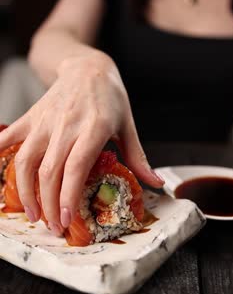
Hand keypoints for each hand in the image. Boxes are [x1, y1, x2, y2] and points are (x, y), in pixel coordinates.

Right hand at [0, 52, 163, 234]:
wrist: (87, 67)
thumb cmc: (111, 97)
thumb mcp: (128, 125)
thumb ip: (138, 157)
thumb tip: (156, 183)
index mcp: (94, 128)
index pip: (76, 167)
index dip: (68, 196)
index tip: (67, 220)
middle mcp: (66, 125)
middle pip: (49, 171)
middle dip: (49, 205)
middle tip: (54, 227)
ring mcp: (45, 120)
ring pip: (26, 160)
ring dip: (24, 191)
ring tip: (33, 213)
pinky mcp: (31, 116)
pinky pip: (9, 136)